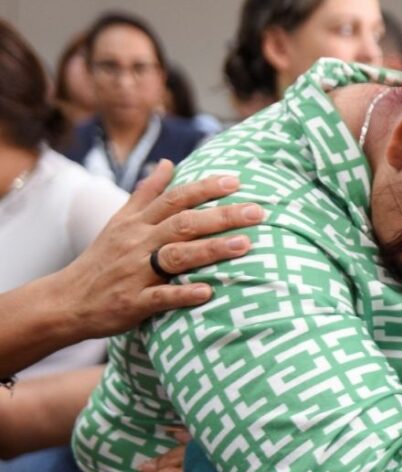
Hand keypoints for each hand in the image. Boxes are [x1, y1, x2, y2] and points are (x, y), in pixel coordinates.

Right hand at [49, 159, 263, 338]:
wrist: (66, 300)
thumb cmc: (102, 259)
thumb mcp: (120, 222)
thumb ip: (146, 193)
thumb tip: (168, 162)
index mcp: (137, 223)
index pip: (175, 199)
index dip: (205, 188)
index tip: (237, 180)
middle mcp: (138, 243)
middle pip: (184, 224)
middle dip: (222, 216)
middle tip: (258, 212)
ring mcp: (136, 273)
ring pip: (177, 256)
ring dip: (211, 250)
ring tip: (245, 245)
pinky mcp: (133, 302)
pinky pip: (161, 296)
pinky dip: (184, 293)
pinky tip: (208, 292)